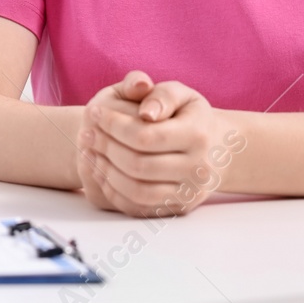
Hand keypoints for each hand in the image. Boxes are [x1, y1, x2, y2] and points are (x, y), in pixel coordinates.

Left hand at [77, 71, 237, 217]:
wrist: (217, 149)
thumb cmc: (189, 116)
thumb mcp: (180, 94)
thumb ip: (161, 95)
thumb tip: (146, 112)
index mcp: (197, 136)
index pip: (145, 136)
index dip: (113, 125)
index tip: (94, 112)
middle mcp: (198, 169)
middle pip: (139, 166)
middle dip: (105, 147)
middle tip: (86, 133)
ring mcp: (189, 193)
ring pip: (138, 192)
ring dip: (106, 172)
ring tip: (90, 151)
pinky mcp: (178, 208)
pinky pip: (140, 208)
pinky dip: (114, 192)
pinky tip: (101, 171)